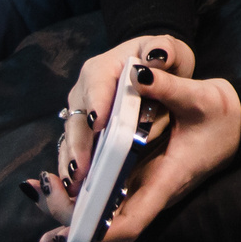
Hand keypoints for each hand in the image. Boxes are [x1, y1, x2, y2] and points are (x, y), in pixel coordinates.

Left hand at [33, 68, 239, 241]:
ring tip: (39, 185)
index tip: (64, 227)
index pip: (128, 224)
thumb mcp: (201, 97)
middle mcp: (152, 191)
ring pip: (100, 212)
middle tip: (43, 187)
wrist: (240, 118)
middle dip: (68, 213)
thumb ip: (168, 87)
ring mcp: (144, 186)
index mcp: (168, 181)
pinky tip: (56, 177)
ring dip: (68, 204)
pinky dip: (78, 190)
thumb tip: (136, 71)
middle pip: (104, 225)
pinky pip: (103, 194)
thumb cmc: (224, 114)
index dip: (94, 232)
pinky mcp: (139, 176)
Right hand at [49, 36, 194, 206]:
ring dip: (72, 163)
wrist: (157, 64)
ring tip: (74, 185)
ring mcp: (81, 114)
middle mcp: (84, 92)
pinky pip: (76, 153)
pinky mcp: (85, 134)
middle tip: (80, 169)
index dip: (96, 104)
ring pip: (72, 140)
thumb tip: (155, 58)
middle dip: (78, 145)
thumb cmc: (161, 57)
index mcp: (102, 69)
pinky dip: (75, 170)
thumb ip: (164, 51)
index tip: (98, 124)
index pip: (96, 85)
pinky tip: (75, 191)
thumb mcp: (168, 50)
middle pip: (77, 120)